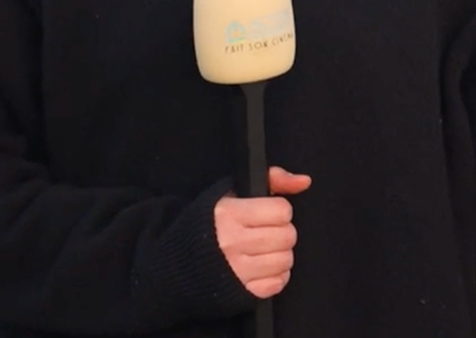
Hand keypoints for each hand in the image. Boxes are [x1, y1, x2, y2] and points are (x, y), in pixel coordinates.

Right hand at [214, 166, 312, 298]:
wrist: (171, 267)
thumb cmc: (203, 226)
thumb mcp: (229, 193)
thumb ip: (271, 180)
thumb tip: (304, 181)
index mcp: (229, 214)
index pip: (281, 211)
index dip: (277, 211)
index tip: (265, 214)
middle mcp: (232, 243)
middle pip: (287, 236)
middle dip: (281, 232)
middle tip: (265, 233)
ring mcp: (236, 271)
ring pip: (285, 260)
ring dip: (279, 254)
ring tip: (262, 250)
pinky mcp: (240, 294)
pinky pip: (278, 284)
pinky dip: (275, 276)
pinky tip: (260, 268)